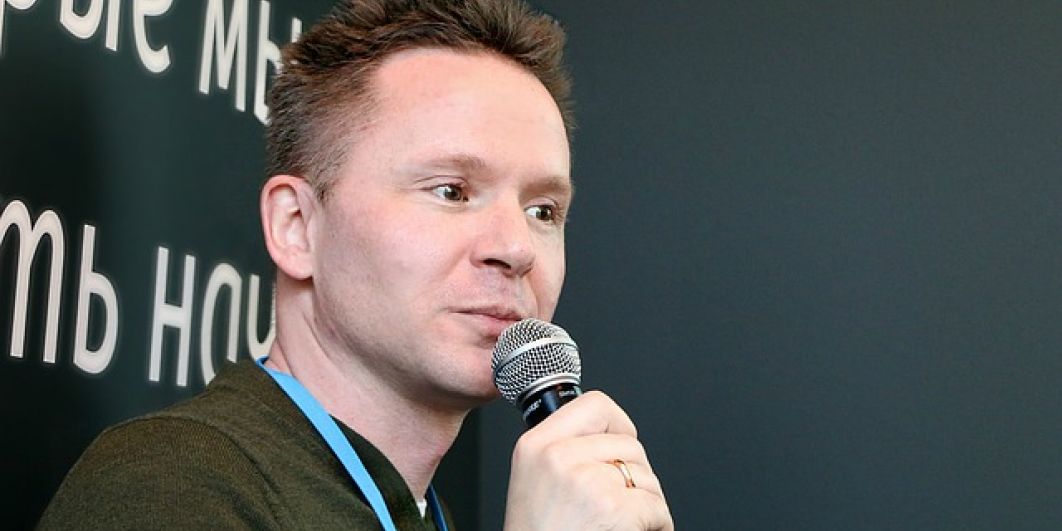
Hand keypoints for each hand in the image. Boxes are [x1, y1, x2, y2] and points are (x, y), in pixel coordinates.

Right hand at [502, 391, 673, 530]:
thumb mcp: (534, 481)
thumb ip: (563, 451)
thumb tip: (607, 434)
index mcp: (536, 446)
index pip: (595, 404)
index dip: (619, 424)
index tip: (621, 441)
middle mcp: (559, 457)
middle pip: (629, 444)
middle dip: (634, 475)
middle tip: (616, 504)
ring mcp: (587, 481)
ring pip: (646, 476)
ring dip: (645, 503)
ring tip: (618, 525)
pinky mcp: (614, 508)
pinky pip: (656, 507)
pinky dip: (655, 526)